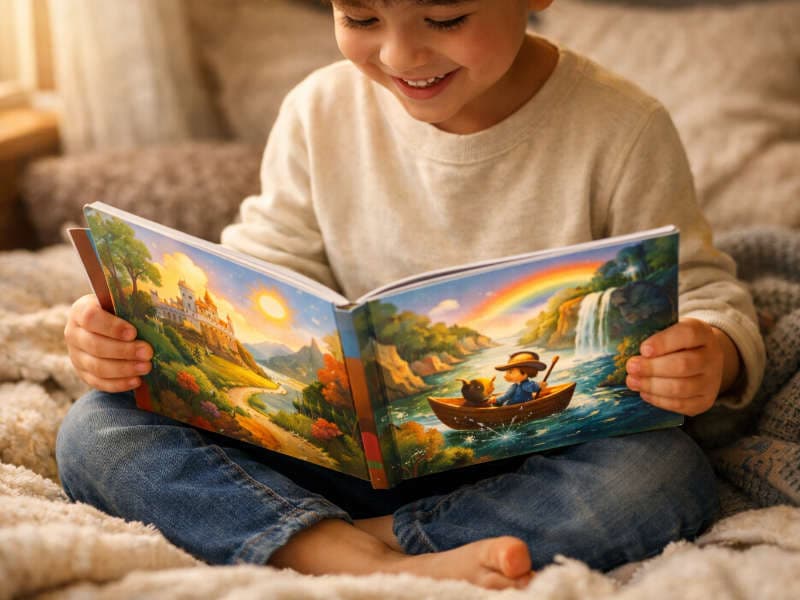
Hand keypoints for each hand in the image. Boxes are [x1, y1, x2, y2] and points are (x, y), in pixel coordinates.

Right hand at [64, 294, 152, 391]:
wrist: (105, 329)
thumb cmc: (119, 313)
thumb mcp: (121, 304)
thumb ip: (132, 306)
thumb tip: (160, 311)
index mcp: (80, 311)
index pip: (90, 318)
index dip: (112, 327)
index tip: (133, 333)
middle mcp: (74, 334)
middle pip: (95, 345)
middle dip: (124, 351)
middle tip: (148, 352)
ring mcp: (76, 356)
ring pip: (97, 367)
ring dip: (124, 369)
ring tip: (146, 367)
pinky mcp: (83, 374)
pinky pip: (99, 383)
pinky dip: (119, 384)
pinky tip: (137, 381)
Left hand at [625, 318, 739, 415]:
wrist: (702, 360)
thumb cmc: (676, 343)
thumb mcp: (669, 330)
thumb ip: (653, 334)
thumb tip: (625, 345)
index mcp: (702, 333)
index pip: (687, 334)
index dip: (664, 342)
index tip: (643, 349)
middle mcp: (712, 357)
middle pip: (683, 365)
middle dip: (652, 368)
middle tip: (631, 367)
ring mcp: (711, 381)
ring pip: (681, 388)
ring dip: (652, 386)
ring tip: (632, 381)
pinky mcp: (705, 401)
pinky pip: (681, 404)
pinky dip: (659, 400)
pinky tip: (644, 393)